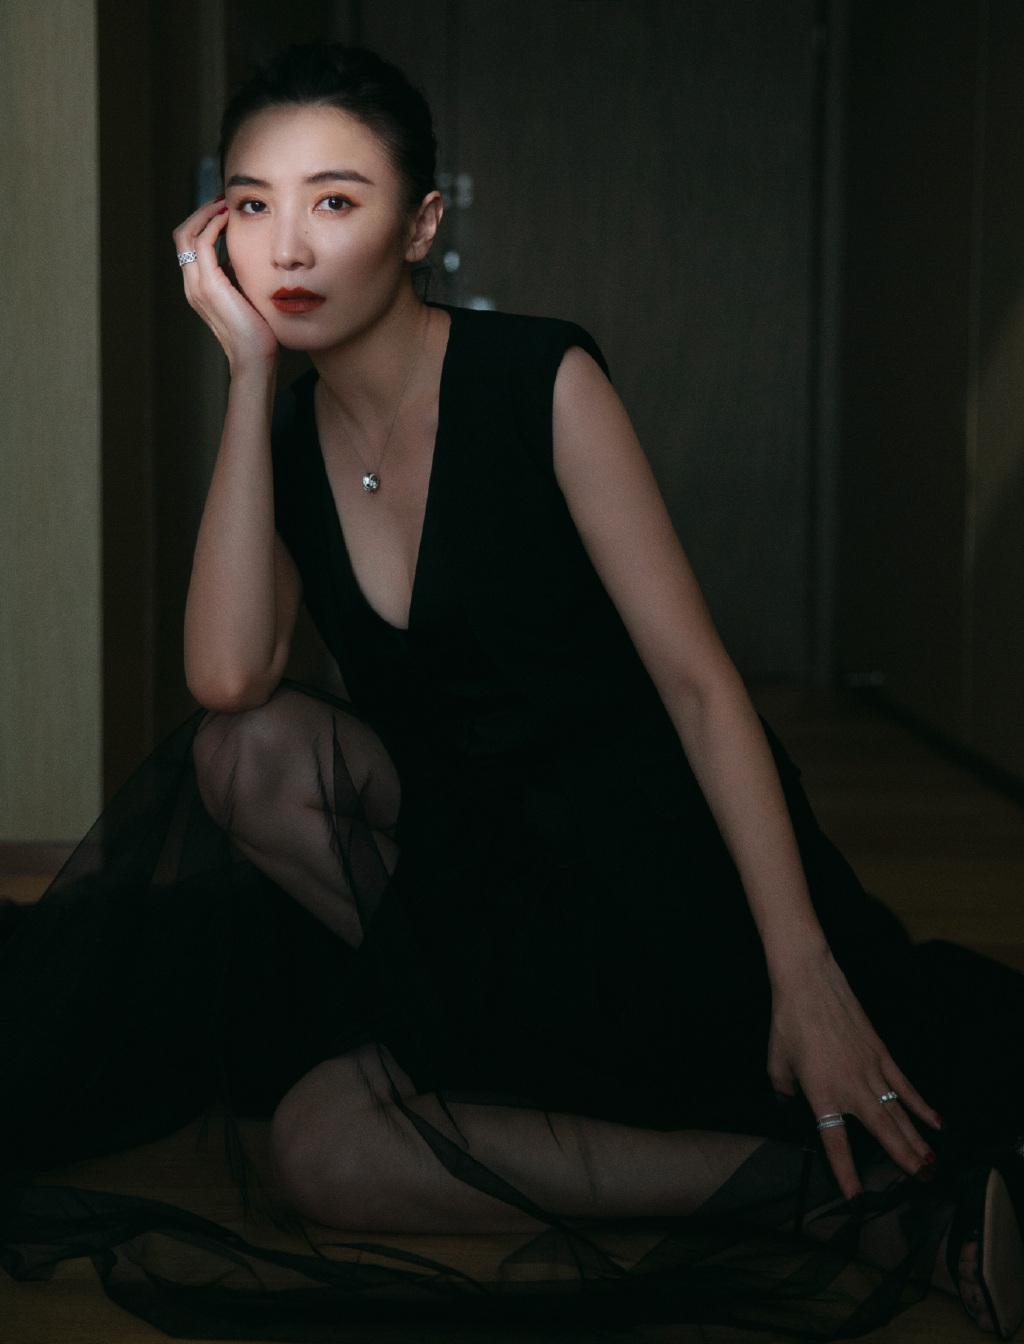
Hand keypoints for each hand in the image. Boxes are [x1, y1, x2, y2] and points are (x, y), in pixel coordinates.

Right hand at [172, 195, 278, 374]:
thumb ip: (238, 276)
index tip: (224, 209)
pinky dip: (213, 226)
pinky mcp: (209, 286)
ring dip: (206, 214)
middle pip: (182, 234)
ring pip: (187, 234)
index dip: (203, 222)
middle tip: (222, 199)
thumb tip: (244, 256)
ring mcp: (197, 285)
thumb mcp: (245, 296)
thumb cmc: (257, 333)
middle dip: (201, 212)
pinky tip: (229, 219)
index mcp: (199, 287)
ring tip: (225, 204)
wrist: (255, 359)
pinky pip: (203, 243)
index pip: (190, 243)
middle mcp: (192, 284)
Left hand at [766, 945, 942, 1199]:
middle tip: (922, 1182)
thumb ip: (784, 1089)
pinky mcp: (881, 1053)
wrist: (809, 981)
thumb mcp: (776, 1061)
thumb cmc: (788, 1020)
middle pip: (883, 1132)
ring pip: (899, 1113)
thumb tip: (788, 1102)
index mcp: (822, 1094)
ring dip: (917, 1140)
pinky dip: (922, 1105)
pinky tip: (936, 1122)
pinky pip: (905, 1085)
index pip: (837, 1142)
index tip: (857, 1196)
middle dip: (904, 1159)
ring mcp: (871, 1069)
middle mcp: (851, 1087)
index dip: (846, 1172)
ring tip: (932, 1164)